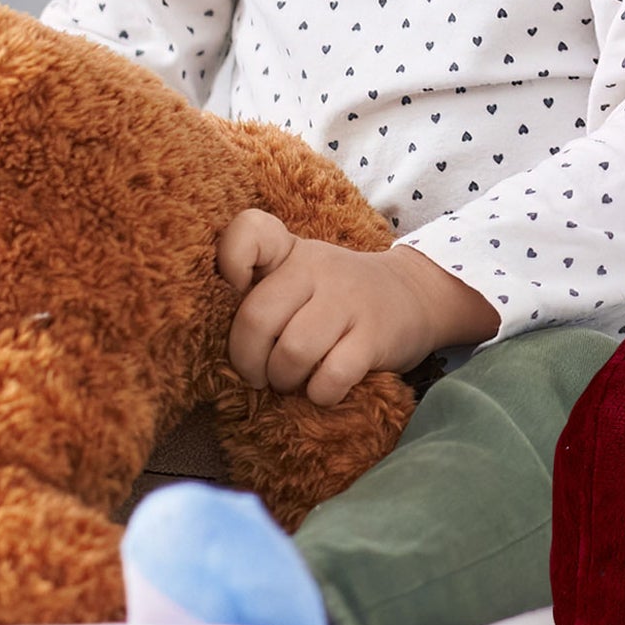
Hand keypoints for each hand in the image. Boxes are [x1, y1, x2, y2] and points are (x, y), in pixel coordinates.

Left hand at [216, 209, 497, 407]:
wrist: (412, 295)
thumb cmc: (335, 295)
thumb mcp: (299, 274)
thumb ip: (259, 289)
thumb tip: (211, 336)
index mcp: (288, 251)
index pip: (249, 231)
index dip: (229, 264)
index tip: (234, 294)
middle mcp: (315, 268)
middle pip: (257, 317)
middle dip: (248, 361)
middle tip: (259, 375)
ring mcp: (347, 300)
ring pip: (292, 351)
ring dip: (284, 381)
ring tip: (291, 382)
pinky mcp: (374, 336)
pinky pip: (330, 375)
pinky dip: (319, 393)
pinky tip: (322, 389)